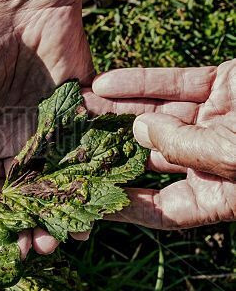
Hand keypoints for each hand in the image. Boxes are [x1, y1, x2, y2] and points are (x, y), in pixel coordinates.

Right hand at [0, 0, 92, 256]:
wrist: (8, 1)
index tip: (7, 245)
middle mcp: (16, 138)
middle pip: (29, 190)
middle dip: (34, 220)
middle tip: (40, 248)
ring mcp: (49, 125)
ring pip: (60, 177)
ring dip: (64, 207)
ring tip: (70, 235)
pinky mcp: (78, 110)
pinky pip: (86, 148)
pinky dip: (91, 175)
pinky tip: (94, 201)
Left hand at [83, 60, 234, 229]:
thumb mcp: (232, 156)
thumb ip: (185, 148)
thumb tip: (140, 131)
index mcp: (217, 193)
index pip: (161, 208)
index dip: (124, 205)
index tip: (88, 198)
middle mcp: (208, 158)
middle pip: (148, 156)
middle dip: (109, 147)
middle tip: (70, 142)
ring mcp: (211, 121)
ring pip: (154, 116)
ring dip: (115, 110)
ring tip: (77, 107)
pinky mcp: (217, 86)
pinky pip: (172, 83)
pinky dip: (139, 81)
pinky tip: (102, 83)